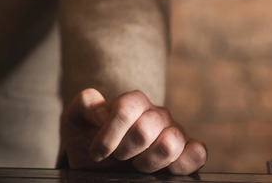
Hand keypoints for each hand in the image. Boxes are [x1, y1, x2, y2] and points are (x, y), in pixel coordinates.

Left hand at [61, 88, 206, 174]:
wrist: (99, 165)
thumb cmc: (88, 139)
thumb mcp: (75, 119)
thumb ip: (85, 104)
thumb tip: (104, 114)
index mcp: (132, 102)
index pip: (125, 110)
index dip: (109, 134)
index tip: (98, 152)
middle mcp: (157, 114)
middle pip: (144, 130)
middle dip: (124, 150)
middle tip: (117, 157)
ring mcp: (175, 132)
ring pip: (170, 143)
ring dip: (147, 161)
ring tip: (137, 165)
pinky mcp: (189, 151)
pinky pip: (197, 153)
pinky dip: (181, 164)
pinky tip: (163, 170)